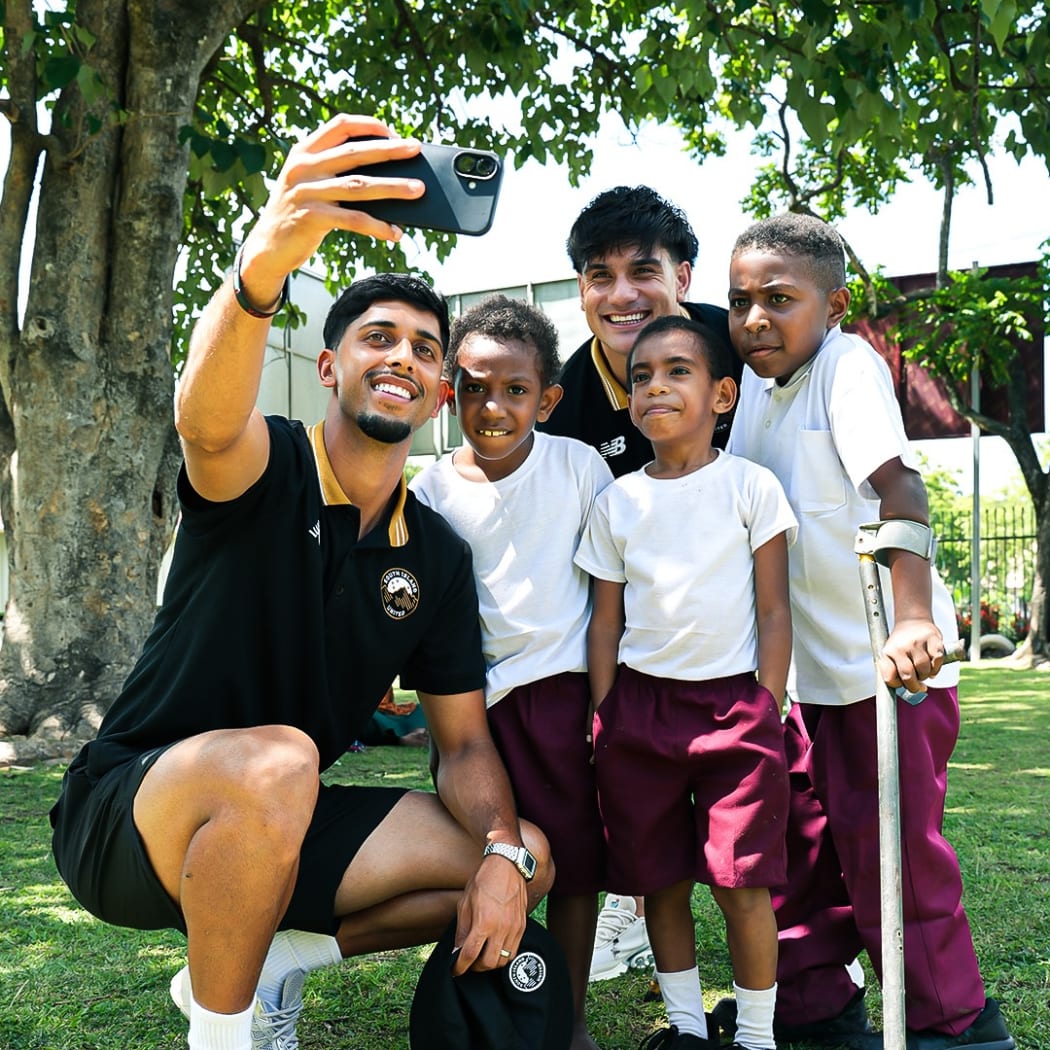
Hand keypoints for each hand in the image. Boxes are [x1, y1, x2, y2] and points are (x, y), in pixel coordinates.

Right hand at [238, 114, 424, 295]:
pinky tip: (395, 232)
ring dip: (392, 188)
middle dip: (389, 150)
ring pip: (358, 186)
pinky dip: (378, 226)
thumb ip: (335, 173)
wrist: (267, 247)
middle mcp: (303, 167)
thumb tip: (388, 177)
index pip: (340, 126)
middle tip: (415, 149)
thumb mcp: (310, 185)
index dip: (368, 126)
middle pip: (354, 153)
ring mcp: (306, 192)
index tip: (393, 132)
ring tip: (417, 189)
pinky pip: (353, 219)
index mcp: (304, 151)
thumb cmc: (298, 213)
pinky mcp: (311, 218)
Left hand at [451, 854, 527, 975]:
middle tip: (469, 963)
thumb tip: (458, 949)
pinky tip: (495, 948)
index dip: (460, 967)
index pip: (470, 955)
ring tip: (482, 956)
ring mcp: (514, 928)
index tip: (455, 970)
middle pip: (488, 964)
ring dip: (491, 963)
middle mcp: (501, 928)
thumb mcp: (465, 902)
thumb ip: (462, 929)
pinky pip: (514, 951)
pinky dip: (503, 955)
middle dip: (476, 968)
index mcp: (484, 922)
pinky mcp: (522, 926)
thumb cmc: (484, 880)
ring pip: (503, 960)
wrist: (507, 865)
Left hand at [879, 617, 944, 692]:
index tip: (902, 684)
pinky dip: (936, 667)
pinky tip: (933, 665)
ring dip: (926, 676)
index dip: (898, 685)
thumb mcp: (890, 655)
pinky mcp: (933, 638)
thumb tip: (910, 692)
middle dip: (915, 686)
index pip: (890, 678)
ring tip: (924, 672)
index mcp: (888, 652)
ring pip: (924, 670)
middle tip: (919, 685)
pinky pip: (937, 660)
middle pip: (908, 676)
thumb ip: (893, 673)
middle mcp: (901, 646)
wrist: (912, 619)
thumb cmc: (901, 644)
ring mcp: (917, 642)